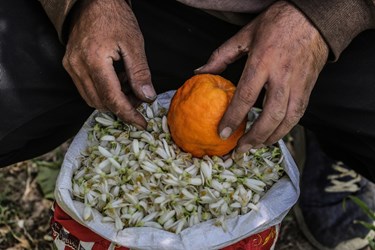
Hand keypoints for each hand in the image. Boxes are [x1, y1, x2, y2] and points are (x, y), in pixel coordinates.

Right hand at [63, 0, 155, 128]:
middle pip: (100, 102)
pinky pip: (86, 88)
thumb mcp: (133, 44)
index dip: (128, 114)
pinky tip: (118, 81)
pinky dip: (104, 92)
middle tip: (140, 98)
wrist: (93, 1)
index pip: (111, 98)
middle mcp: (77, 66)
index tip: (141, 123)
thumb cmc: (115, 17)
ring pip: (92, 98)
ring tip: (131, 87)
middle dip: (122, 107)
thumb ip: (140, 73)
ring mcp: (71, 66)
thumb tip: (147, 97)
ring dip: (113, 101)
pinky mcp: (70, 65)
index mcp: (93, 60)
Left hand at [195, 1, 328, 150]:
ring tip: (255, 147)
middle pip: (269, 116)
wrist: (314, 18)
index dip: (233, 118)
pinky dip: (286, 129)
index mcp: (263, 61)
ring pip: (286, 120)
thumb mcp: (245, 34)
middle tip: (239, 150)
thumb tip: (201, 72)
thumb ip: (221, 56)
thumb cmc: (278, 23)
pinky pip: (298, 115)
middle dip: (253, 138)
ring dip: (270, 138)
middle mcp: (282, 76)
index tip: (222, 133)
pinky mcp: (308, 88)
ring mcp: (298, 84)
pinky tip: (274, 135)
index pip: (245, 97)